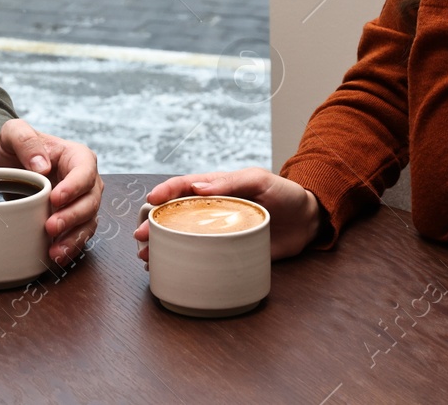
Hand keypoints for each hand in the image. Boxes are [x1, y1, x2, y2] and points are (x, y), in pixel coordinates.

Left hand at [0, 119, 102, 264]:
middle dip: (73, 216)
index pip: (85, 172)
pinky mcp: (73, 219)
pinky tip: (55, 256)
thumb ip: (26, 140)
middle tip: (50, 226)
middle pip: (90, 200)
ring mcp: (81, 201)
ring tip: (54, 250)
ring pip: (88, 222)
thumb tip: (42, 166)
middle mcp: (86, 180)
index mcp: (77, 156)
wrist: (10, 164)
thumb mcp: (14, 132)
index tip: (54, 198)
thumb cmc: (17, 145)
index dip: (74, 187)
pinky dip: (69, 247)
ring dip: (73, 237)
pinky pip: (78, 235)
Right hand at [133, 168, 323, 261]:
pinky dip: (180, 260)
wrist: (306, 221)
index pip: (183, 186)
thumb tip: (198, 186)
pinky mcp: (226, 251)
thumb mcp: (259, 180)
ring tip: (146, 256)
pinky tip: (167, 268)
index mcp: (216, 188)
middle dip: (153, 223)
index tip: (150, 201)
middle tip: (141, 236)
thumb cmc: (283, 193)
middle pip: (175, 213)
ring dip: (161, 244)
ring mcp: (217, 231)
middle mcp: (211, 209)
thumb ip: (232, 182)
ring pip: (182, 235)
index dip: (164, 191)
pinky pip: (199, 255)